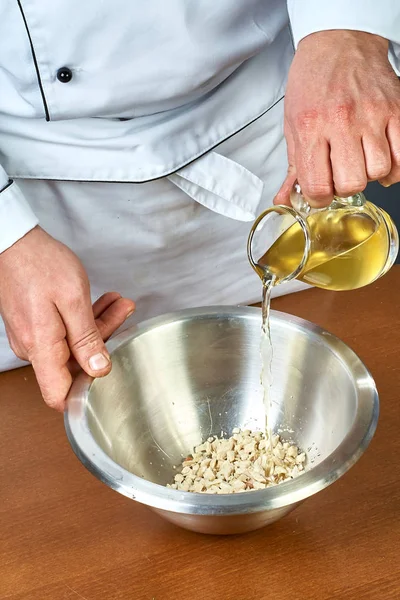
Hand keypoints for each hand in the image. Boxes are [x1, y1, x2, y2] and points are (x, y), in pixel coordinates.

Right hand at [0, 226, 134, 410]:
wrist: (14, 241)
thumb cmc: (40, 263)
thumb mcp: (74, 300)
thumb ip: (87, 339)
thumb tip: (99, 369)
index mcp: (41, 347)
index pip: (58, 394)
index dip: (83, 396)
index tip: (109, 383)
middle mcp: (33, 347)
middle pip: (73, 365)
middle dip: (104, 342)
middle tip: (125, 315)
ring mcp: (32, 336)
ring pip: (72, 344)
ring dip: (98, 326)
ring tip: (118, 304)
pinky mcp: (35, 325)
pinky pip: (63, 331)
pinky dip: (83, 319)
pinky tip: (102, 303)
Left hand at [275, 30, 399, 206]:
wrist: (339, 43)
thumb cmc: (313, 82)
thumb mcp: (293, 124)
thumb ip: (293, 167)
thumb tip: (286, 199)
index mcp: (310, 128)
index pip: (317, 185)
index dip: (318, 198)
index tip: (319, 192)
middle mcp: (341, 122)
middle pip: (350, 183)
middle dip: (343, 187)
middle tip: (338, 175)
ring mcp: (371, 116)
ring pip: (378, 171)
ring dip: (368, 174)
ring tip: (359, 162)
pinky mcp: (395, 110)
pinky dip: (394, 166)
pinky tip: (381, 158)